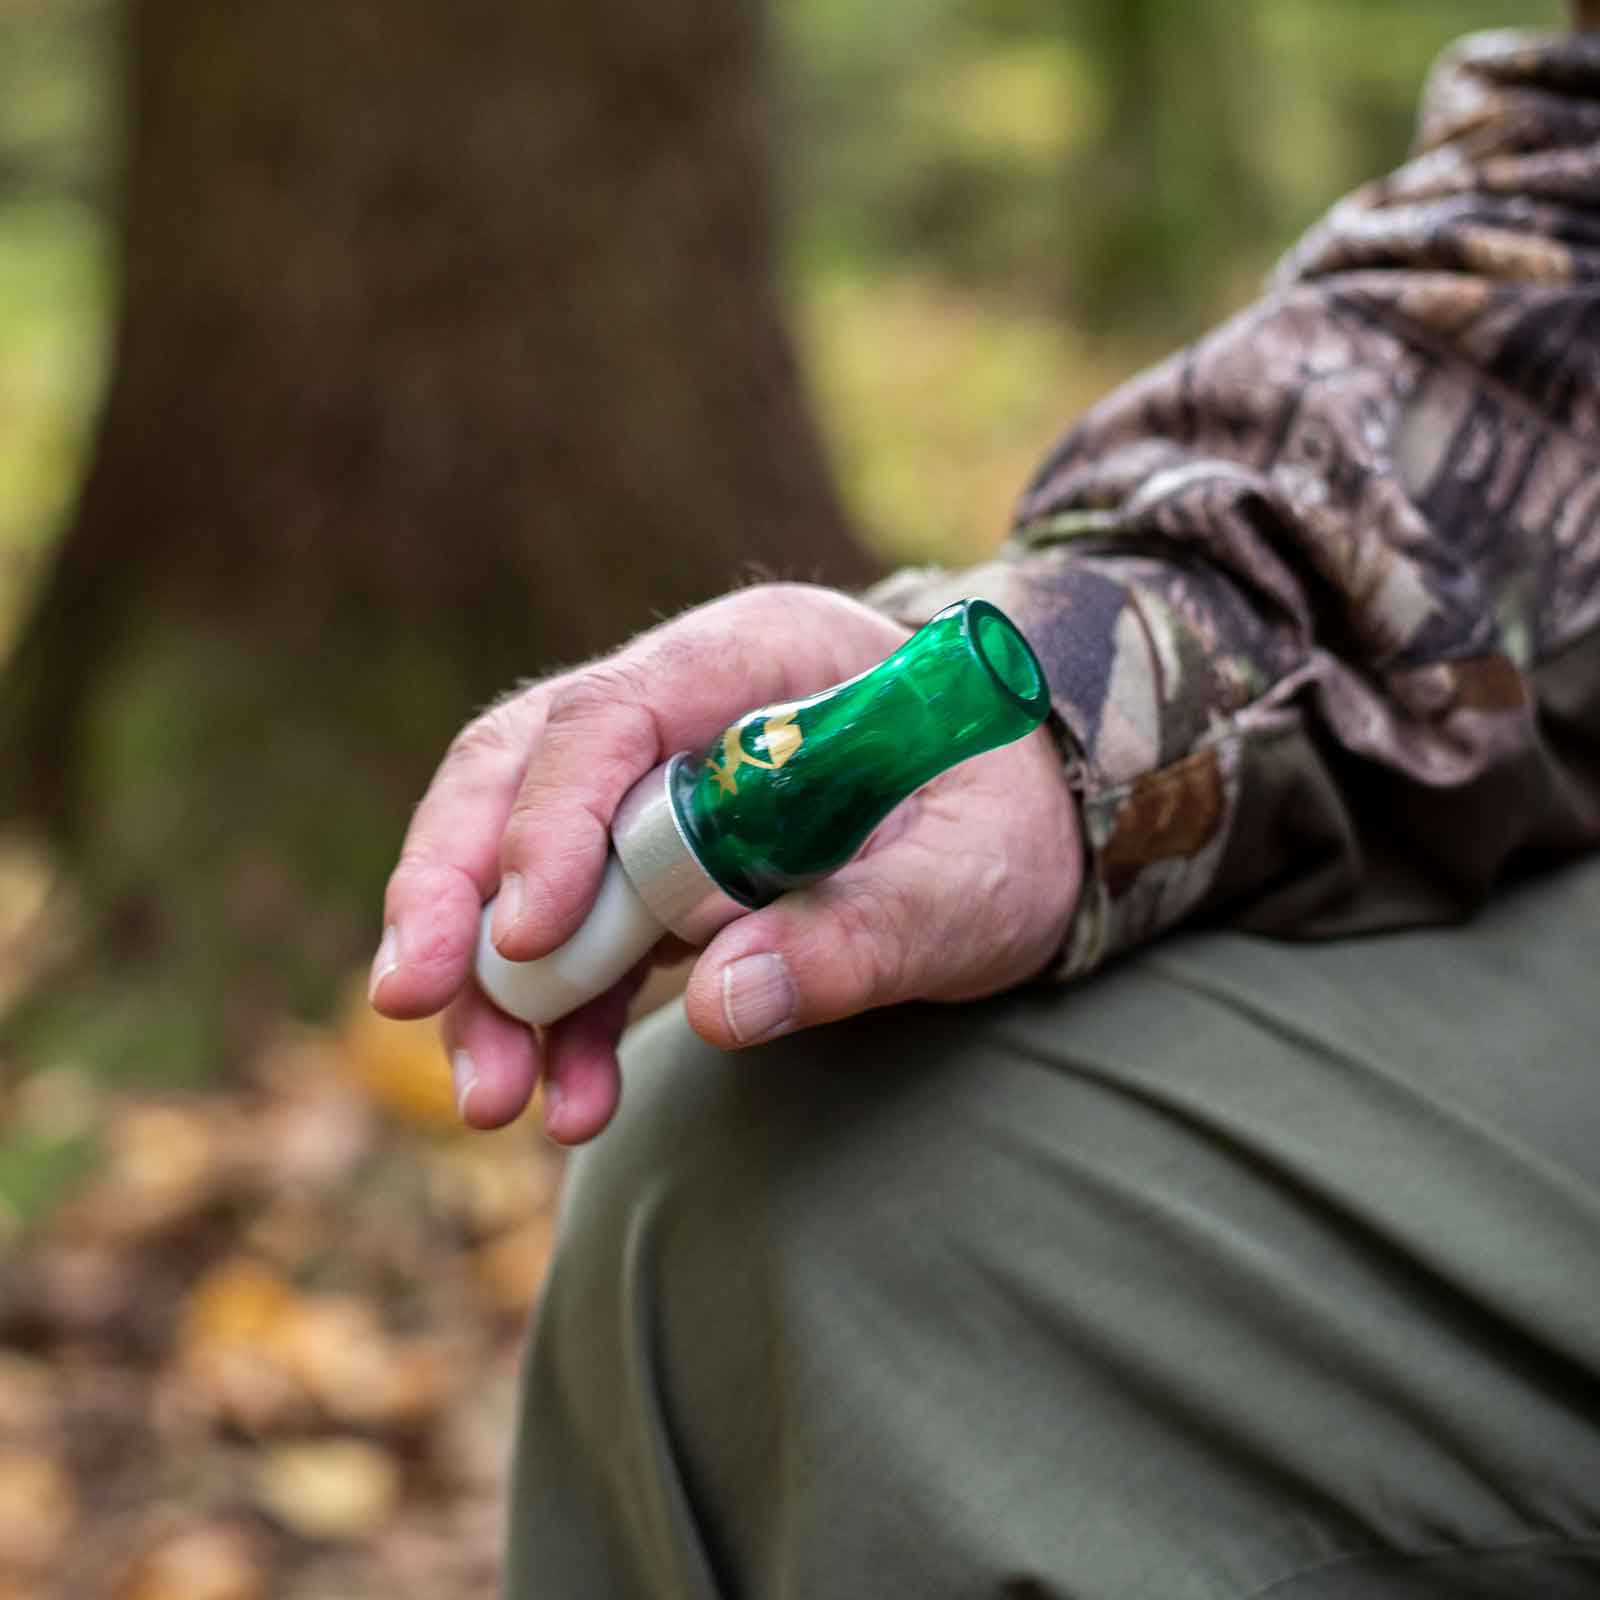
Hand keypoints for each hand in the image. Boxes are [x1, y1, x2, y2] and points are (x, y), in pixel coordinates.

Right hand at [370, 583, 1080, 1143]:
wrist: (1028, 829)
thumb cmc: (1009, 825)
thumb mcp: (974, 881)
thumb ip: (864, 934)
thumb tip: (715, 1008)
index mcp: (759, 657)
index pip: (612, 714)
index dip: (549, 818)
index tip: (523, 934)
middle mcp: (685, 708)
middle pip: (519, 769)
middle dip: (452, 886)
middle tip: (414, 999)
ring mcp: (657, 786)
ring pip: (518, 858)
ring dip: (491, 981)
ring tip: (492, 1099)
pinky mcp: (654, 866)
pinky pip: (575, 934)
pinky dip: (556, 1016)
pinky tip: (567, 1099)